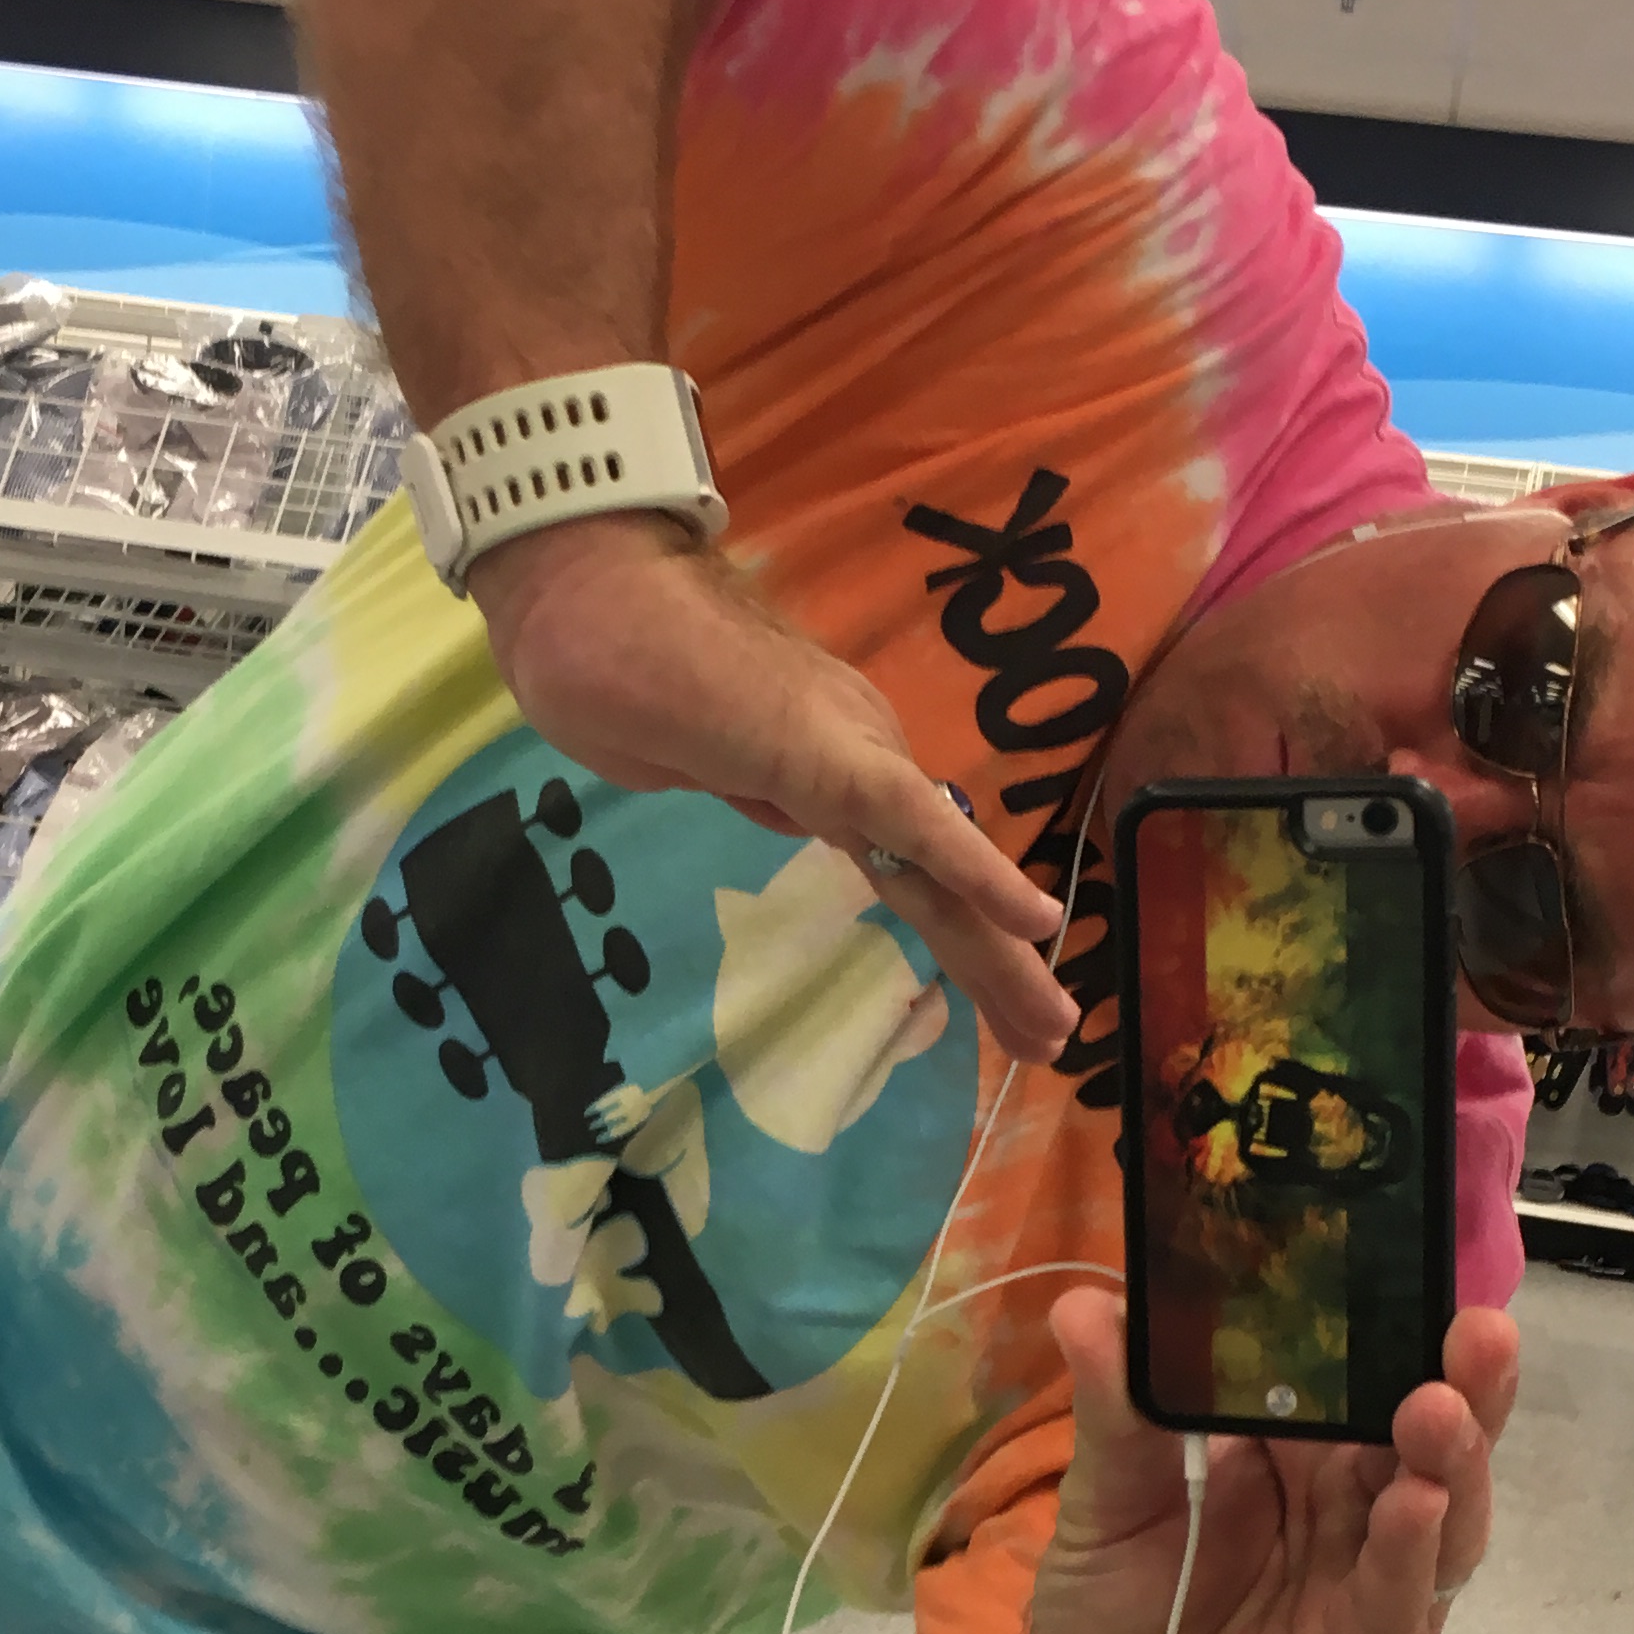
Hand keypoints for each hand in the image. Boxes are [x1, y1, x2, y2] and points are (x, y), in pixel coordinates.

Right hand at [478, 519, 1077, 1064]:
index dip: (953, 929)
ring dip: (999, 952)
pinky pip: (914, 825)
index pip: (905, 865)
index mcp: (824, 766)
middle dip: (996, 965)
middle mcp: (857, 760)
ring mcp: (848, 756)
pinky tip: (1036, 919)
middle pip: (937, 882)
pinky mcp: (830, 758)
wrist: (579, 591)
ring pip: (939, 870)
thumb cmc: (608, 662)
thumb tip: (751, 786)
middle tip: (1049, 1041)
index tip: (992, 1001)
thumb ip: (731, 773)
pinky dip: (977, 872)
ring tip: (1054, 1028)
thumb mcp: (683, 753)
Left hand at [991, 1288, 1521, 1633]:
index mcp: (1296, 1456)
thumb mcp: (1105, 1499)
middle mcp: (1349, 1513)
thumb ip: (1116, 1409)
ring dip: (1452, 1460)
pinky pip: (1400, 1605)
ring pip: (1439, 1516)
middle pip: (1425, 1438)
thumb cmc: (1107, 1614)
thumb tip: (1086, 1304)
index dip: (1398, 1331)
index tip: (1421, 1270)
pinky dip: (1411, 1553)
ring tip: (1444, 1407)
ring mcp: (1368, 1589)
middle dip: (1458, 1384)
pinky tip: (1419, 1504)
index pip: (1365, 1379)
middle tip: (1478, 1330)